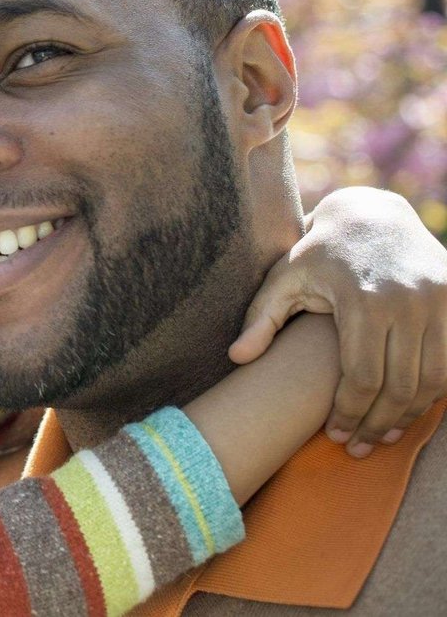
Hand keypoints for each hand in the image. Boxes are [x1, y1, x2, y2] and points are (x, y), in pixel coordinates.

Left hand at [229, 186, 446, 456]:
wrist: (372, 214)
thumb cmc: (319, 252)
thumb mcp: (284, 276)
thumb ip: (260, 317)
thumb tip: (235, 358)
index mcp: (364, 299)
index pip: (361, 376)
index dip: (349, 413)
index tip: (335, 435)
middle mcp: (409, 301)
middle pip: (400, 385)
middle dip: (379, 423)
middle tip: (360, 447)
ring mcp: (440, 301)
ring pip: (433, 379)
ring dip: (410, 415)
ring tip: (385, 434)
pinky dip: (435, 391)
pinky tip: (411, 408)